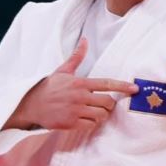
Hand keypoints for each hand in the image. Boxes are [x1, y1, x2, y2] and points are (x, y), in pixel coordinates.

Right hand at [5, 38, 138, 130]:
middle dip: (109, 105)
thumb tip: (85, 40)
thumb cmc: (49, 87)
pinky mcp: (71, 123)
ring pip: (101, 116)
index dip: (122, 86)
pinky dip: (91, 123)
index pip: (107, 84)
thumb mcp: (63, 70)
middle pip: (108, 103)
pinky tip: (84, 119)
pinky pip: (91, 125)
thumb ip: (77, 56)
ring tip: (93, 112)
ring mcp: (76, 111)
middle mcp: (80, 97)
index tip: (134, 89)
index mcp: (80, 82)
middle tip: (103, 104)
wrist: (31, 105)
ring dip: (100, 115)